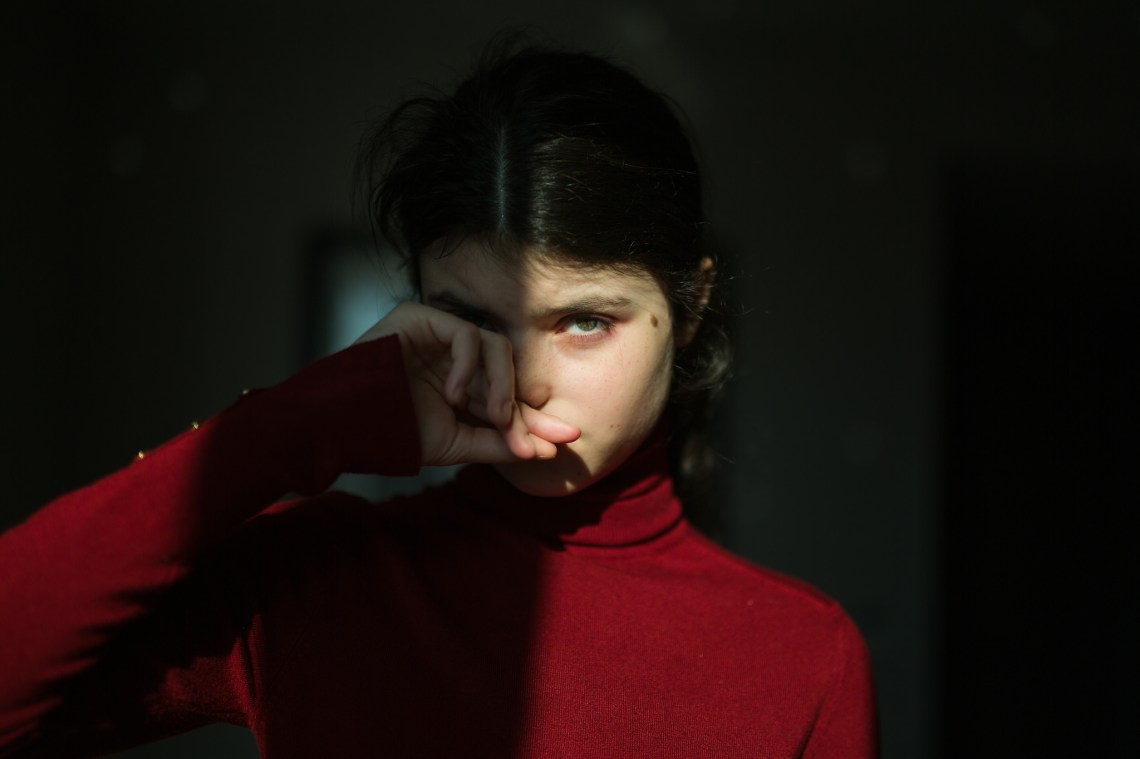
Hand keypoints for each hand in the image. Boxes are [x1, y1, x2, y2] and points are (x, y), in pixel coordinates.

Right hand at [354, 302, 579, 466]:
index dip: (535, 418)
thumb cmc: (392, 433)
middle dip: (524, 406)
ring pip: (495, 346)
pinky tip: (453, 394)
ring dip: (501, 386)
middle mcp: (453, 356)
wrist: (340, 425)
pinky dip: (468, 366)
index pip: (508, 396)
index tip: (566, 441)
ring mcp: (438, 334)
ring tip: (492, 417)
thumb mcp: (455, 443)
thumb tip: (546, 450)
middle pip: (508, 371)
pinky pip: (466, 335)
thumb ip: (497, 442)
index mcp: (462, 384)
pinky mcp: (421, 317)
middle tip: (534, 437)